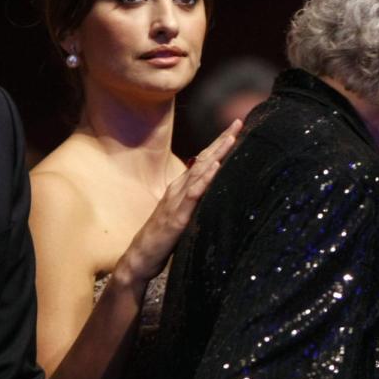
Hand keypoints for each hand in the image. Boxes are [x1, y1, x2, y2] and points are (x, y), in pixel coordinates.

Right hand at [116, 119, 242, 286]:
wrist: (140, 257)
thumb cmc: (162, 238)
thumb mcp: (182, 214)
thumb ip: (195, 201)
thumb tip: (214, 191)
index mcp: (180, 187)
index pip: (203, 161)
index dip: (218, 144)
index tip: (235, 127)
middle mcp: (178, 188)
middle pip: (203, 159)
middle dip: (221, 140)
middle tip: (238, 122)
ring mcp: (176, 200)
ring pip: (199, 172)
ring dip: (216, 154)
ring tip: (231, 138)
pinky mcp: (177, 216)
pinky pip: (193, 195)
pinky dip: (204, 180)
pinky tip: (216, 168)